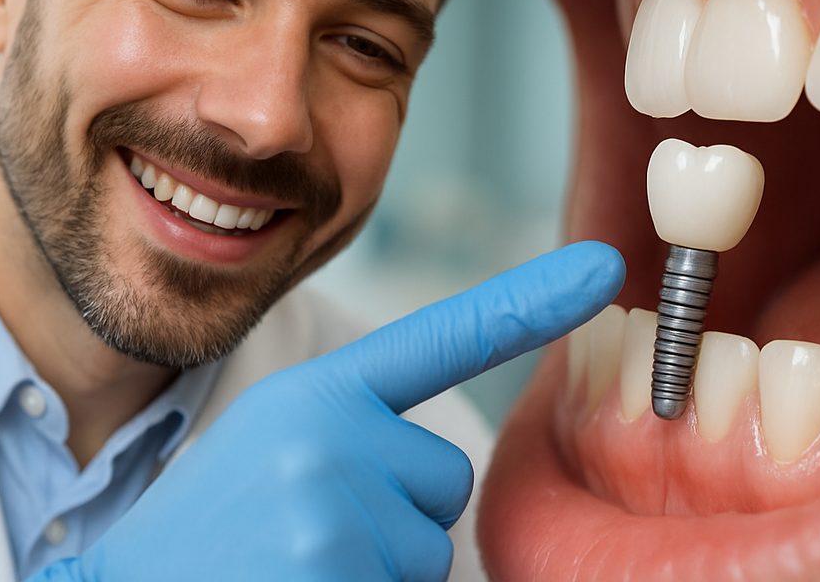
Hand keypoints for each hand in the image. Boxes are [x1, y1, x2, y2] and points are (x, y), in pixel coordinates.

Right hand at [30, 241, 623, 581]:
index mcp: (316, 392)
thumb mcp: (274, 445)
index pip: (442, 337)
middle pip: (446, 479)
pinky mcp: (333, 572)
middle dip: (396, 517)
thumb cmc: (213, 530)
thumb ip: (356, 431)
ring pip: (428, 550)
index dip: (531, 300)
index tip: (606, 268)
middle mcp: (329, 435)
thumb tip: (442, 473)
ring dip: (375, 569)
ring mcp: (333, 509)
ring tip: (293, 565)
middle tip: (305, 534)